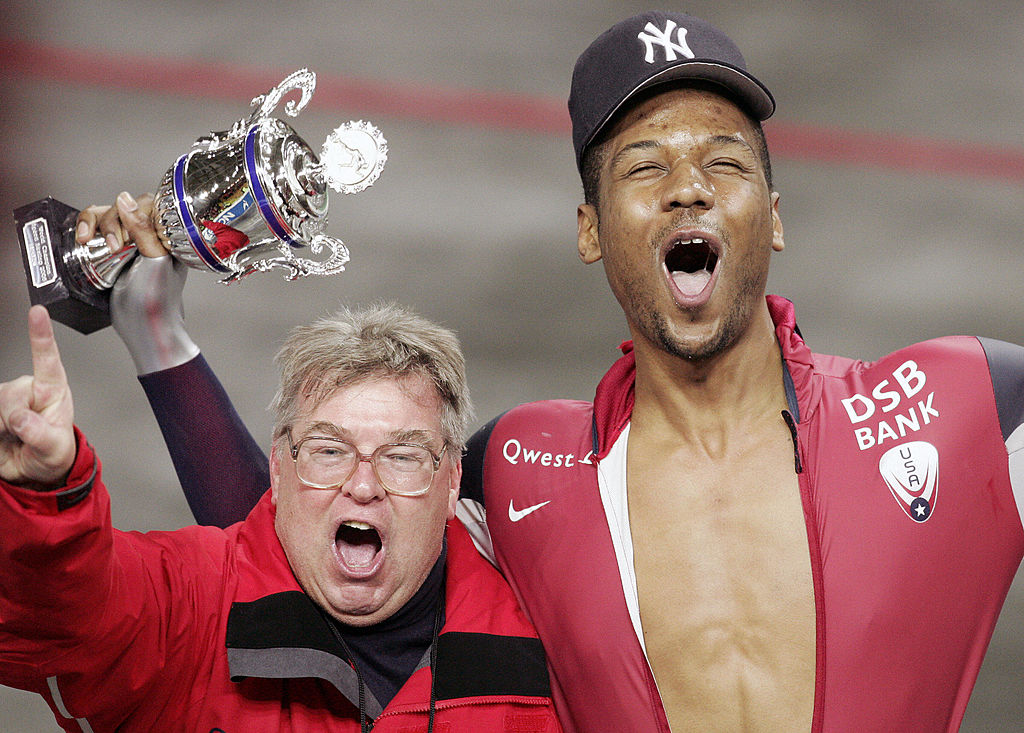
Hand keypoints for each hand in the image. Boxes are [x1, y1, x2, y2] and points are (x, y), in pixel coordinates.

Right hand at [0, 307, 75, 488]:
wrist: (32, 469)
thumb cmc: (52, 452)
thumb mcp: (55, 449)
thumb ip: (40, 433)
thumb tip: (22, 419)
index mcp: (52, 390)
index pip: (47, 359)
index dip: (41, 334)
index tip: (38, 312)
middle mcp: (27, 389)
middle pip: (9, 395)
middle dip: (13, 419)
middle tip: (24, 435)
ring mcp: (5, 398)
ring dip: (1, 427)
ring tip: (14, 436)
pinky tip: (3, 434)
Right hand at [78, 191, 196, 373]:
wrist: (144, 327)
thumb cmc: (158, 300)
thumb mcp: (155, 261)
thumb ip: (143, 230)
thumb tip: (126, 200)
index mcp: (168, 233)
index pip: (148, 204)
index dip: (132, 213)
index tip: (125, 237)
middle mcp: (150, 234)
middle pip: (124, 206)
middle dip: (111, 221)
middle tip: (113, 245)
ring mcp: (130, 241)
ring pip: (106, 214)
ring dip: (94, 222)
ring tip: (88, 240)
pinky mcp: (111, 250)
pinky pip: (95, 228)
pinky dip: (86, 228)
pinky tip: (82, 238)